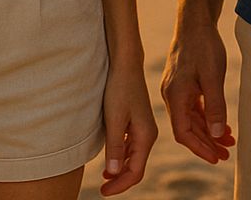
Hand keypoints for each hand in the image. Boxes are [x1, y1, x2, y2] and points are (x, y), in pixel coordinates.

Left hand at [99, 63, 156, 195]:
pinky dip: (121, 157)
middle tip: (102, 190)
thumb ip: (115, 146)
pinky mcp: (137, 122)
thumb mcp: (114, 119)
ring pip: (133, 157)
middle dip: (120, 180)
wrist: (125, 64)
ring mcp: (143, 128)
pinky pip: (131, 146)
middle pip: (136, 167)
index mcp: (146, 136)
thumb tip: (114, 173)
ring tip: (104, 178)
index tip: (103, 192)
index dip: (120, 185)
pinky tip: (110, 160)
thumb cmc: (119, 88)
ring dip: (120, 170)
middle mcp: (148, 134)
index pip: (135, 171)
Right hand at [160, 20, 234, 163]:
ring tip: (228, 142)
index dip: (199, 148)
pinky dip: (206, 117)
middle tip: (226, 155)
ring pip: (191, 119)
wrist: (195, 22)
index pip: (183, 133)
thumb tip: (218, 134)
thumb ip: (215, 106)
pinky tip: (221, 124)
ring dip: (208, 131)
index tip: (216, 158)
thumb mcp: (213, 77)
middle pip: (187, 129)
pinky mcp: (183, 84)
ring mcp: (176, 90)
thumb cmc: (204, 46)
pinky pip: (193, 107)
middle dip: (206, 143)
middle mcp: (171, 96)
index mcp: (175, 96)